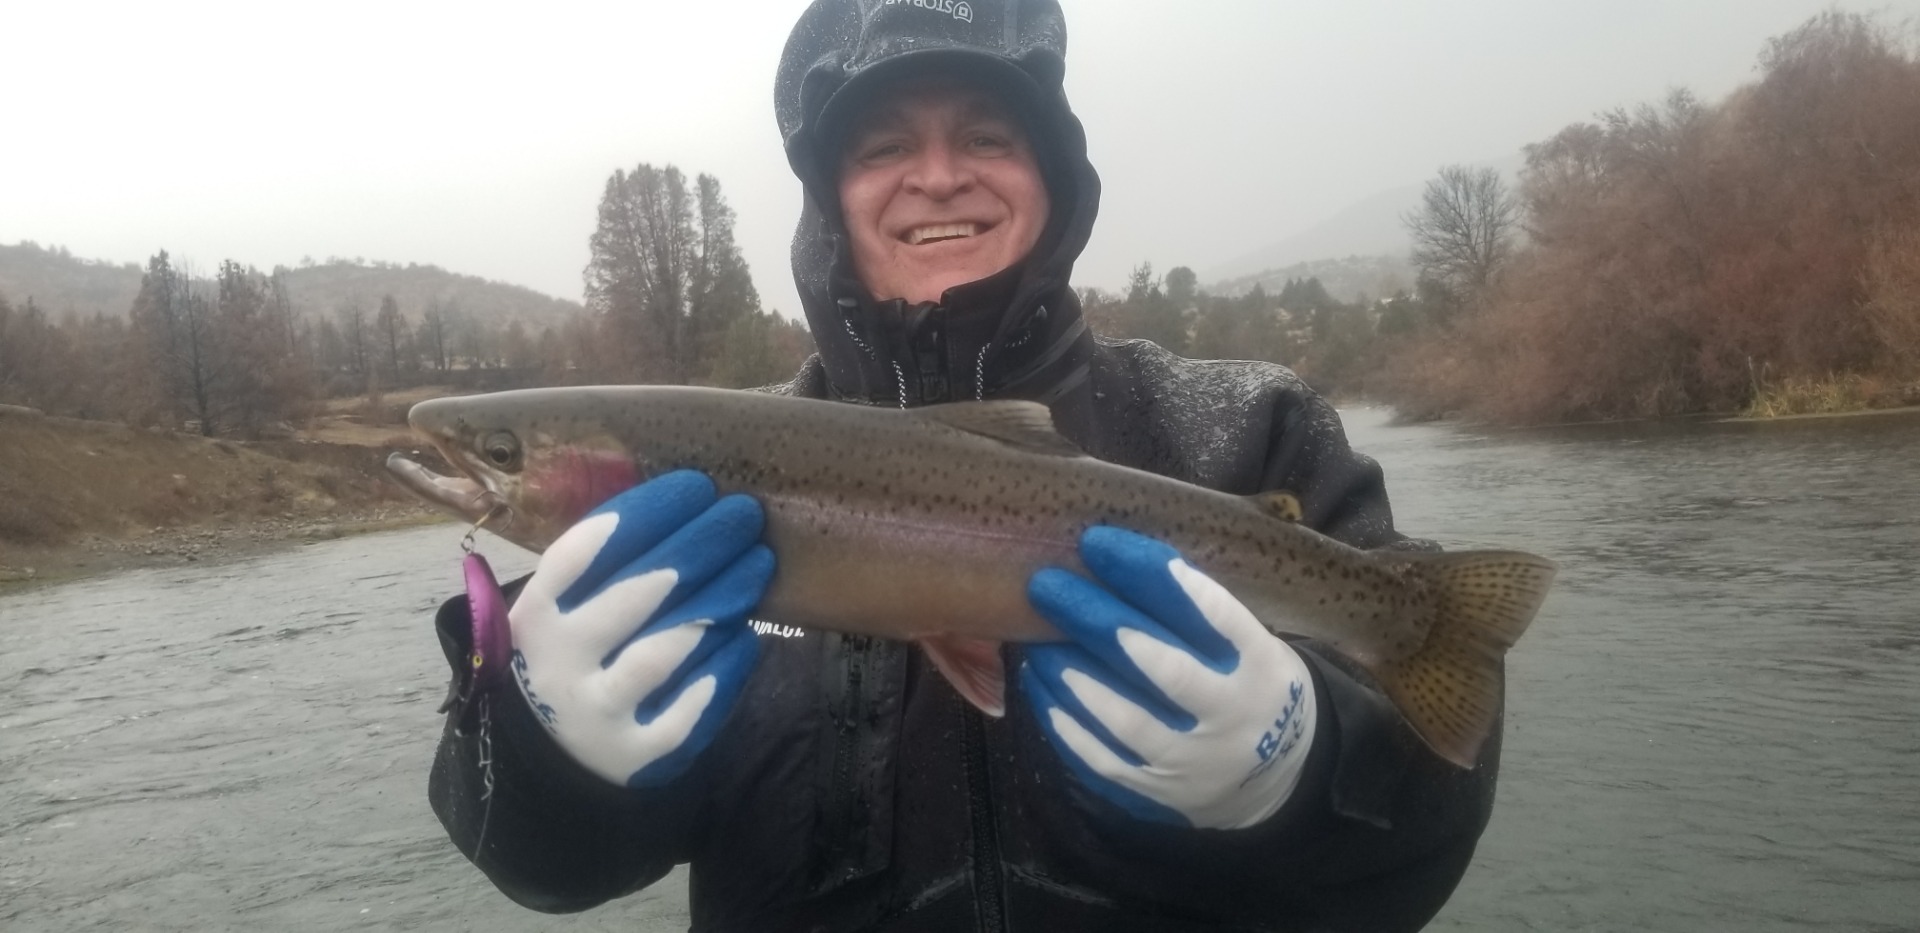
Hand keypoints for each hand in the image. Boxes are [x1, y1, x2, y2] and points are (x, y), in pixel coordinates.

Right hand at [508, 470, 770, 788]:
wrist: (555, 755)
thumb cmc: (578, 655)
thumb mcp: (568, 608)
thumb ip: (608, 564)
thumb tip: (683, 499)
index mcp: (537, 613)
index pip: (585, 553)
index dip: (643, 514)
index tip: (696, 486)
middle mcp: (560, 663)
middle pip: (634, 594)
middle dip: (698, 546)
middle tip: (743, 514)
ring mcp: (598, 711)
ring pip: (665, 649)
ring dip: (720, 599)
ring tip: (758, 563)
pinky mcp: (638, 755)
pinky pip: (690, 707)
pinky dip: (723, 667)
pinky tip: (747, 635)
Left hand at [1021, 527, 1317, 829]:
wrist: (1274, 778)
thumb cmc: (1246, 682)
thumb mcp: (1249, 642)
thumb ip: (1196, 612)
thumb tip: (1112, 559)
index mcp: (1260, 664)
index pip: (1211, 615)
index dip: (1154, 577)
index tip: (1100, 542)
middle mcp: (1230, 715)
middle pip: (1164, 668)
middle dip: (1099, 622)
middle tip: (1047, 584)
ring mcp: (1193, 760)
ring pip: (1126, 719)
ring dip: (1073, 674)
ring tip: (1033, 637)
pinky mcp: (1156, 792)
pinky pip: (1100, 759)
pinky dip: (1064, 720)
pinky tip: (1037, 682)